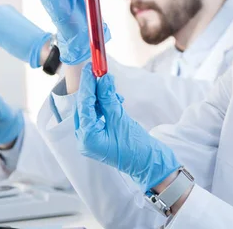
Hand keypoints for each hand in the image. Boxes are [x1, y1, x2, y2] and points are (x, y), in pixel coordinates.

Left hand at [74, 63, 178, 190]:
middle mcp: (84, 139)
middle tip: (98, 72)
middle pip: (84, 107)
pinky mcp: (98, 136)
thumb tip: (102, 79)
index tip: (90, 68)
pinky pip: (96, 116)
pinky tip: (114, 99)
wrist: (149, 164)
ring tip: (111, 86)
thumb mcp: (121, 119)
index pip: (84, 105)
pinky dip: (104, 105)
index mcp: (87, 138)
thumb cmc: (137, 147)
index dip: (87, 85)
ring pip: (90, 110)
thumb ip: (109, 99)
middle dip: (92, 89)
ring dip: (100, 96)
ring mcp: (90, 139)